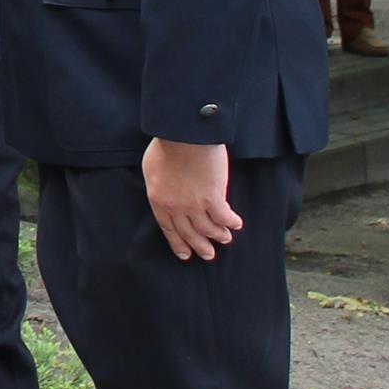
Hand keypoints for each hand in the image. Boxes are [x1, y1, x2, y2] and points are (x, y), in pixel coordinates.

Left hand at [143, 138, 241, 261]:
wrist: (183, 134)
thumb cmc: (167, 143)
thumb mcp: (152, 166)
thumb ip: (158, 183)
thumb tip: (164, 190)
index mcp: (158, 200)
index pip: (168, 228)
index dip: (178, 243)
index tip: (185, 254)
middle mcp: (175, 207)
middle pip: (189, 233)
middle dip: (200, 246)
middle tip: (208, 255)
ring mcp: (194, 205)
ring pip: (208, 229)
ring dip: (218, 236)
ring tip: (225, 239)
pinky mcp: (213, 199)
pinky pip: (224, 218)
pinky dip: (231, 223)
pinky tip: (236, 224)